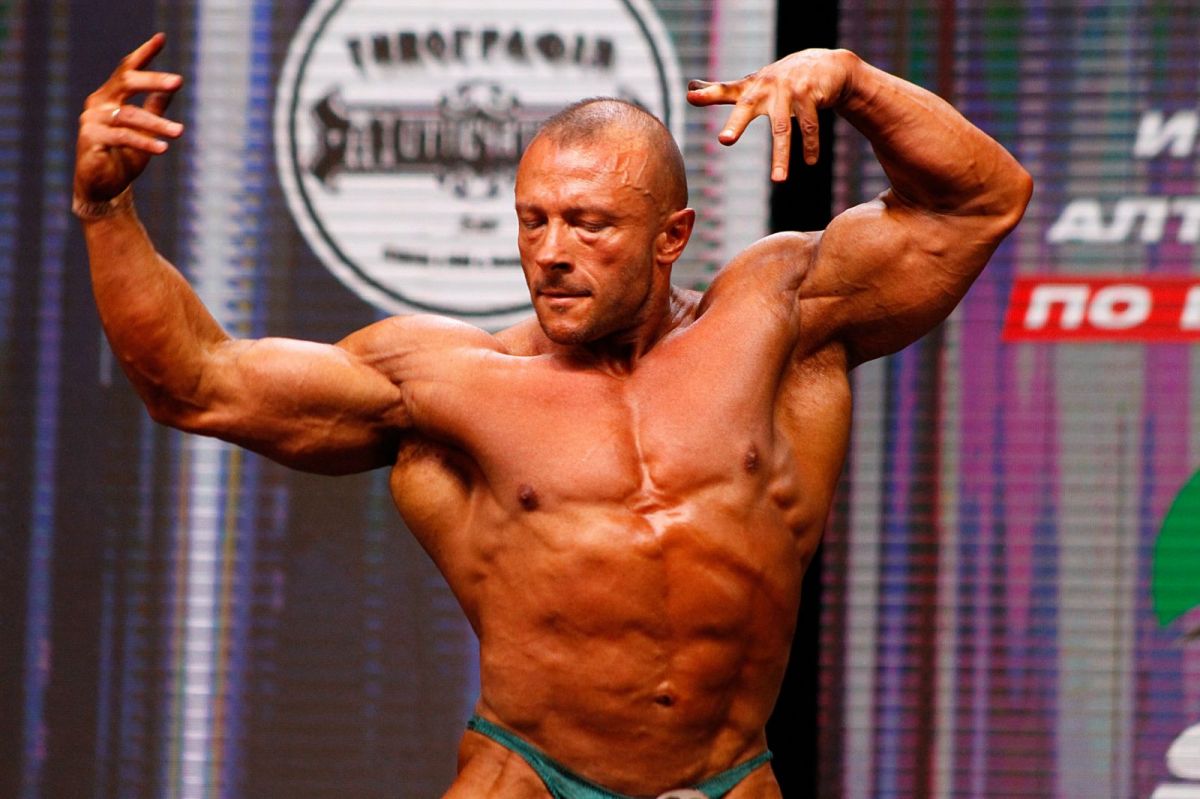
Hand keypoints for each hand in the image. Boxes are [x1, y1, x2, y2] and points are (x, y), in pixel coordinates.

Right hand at [74, 33, 183, 201]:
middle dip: (153, 79)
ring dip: (157, 123)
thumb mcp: (146, 130)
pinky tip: (163, 148)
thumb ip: (155, 107)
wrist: (103, 187)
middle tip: (178, 80)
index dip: (144, 53)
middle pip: (126, 82)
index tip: (162, 38)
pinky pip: (123, 137)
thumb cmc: (124, 155)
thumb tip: (171, 87)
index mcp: (111, 96)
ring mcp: (93, 120)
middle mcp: (99, 103)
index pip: (127, 69)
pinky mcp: (91, 139)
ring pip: (129, 115)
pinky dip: (144, 142)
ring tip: (180, 131)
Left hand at [686, 49, 856, 181]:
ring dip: (781, 156)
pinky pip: (809, 126)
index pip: (725, 91)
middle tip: (724, 140)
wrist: (825, 63)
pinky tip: (810, 162)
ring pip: (783, 128)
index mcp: (750, 88)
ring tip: (778, 181)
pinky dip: (810, 145)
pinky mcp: (810, 95)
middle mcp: (766, 87)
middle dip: (736, 123)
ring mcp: (789, 90)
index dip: (708, 95)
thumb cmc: (780, 80)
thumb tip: (688, 89)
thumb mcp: (750, 84)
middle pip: (747, 107)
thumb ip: (720, 90)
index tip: (691, 97)